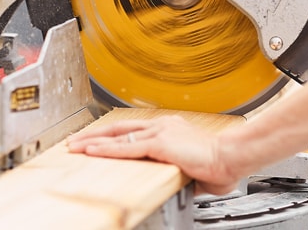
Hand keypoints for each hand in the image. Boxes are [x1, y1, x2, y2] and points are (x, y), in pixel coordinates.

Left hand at [66, 115, 240, 194]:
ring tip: (76, 147)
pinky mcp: (159, 143)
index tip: (97, 139)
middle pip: (119, 128)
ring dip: (94, 142)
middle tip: (75, 140)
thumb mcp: (193, 167)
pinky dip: (107, 149)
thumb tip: (177, 181)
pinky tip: (92, 152)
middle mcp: (162, 125)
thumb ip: (178, 171)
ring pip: (117, 136)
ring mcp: (160, 132)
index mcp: (170, 129)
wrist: (232, 157)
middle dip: (95, 135)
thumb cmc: (221, 164)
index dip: (112, 135)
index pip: (133, 130)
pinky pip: (126, 147)